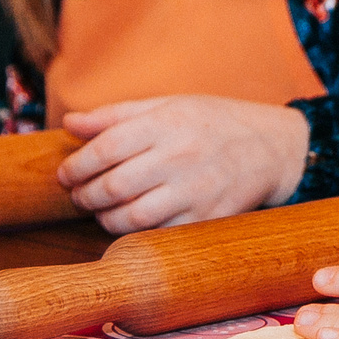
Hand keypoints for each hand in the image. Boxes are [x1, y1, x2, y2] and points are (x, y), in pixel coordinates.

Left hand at [59, 96, 309, 233]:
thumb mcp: (168, 104)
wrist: (273, 147)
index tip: (65, 175)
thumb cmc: (214, 122)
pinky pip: (162, 233)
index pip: (106, 147)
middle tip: (79, 196)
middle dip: (86, 196)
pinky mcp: (209, 217)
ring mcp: (197, 190)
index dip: (77, 165)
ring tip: (102, 212)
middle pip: (115, 186)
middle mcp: (181, 156)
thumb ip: (116, 114)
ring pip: (134, 217)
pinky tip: (132, 223)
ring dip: (107, 219)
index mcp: (167, 123)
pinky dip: (138, 234)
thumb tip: (70, 123)